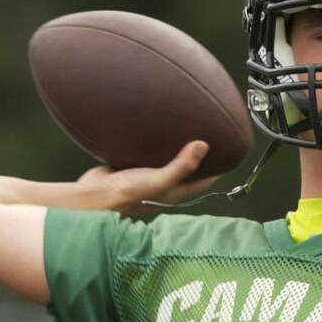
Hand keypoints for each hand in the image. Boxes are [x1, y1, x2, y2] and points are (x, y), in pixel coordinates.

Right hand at [77, 140, 219, 213]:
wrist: (93, 194)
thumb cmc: (126, 192)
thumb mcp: (157, 179)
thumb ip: (181, 165)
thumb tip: (203, 145)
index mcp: (174, 192)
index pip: (203, 181)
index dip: (216, 168)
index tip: (228, 150)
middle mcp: (164, 185)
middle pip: (188, 170)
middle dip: (198, 156)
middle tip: (208, 133)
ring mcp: (148, 176)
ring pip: (169, 161)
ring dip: (177, 148)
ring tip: (186, 127)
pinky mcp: (134, 167)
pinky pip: (151, 154)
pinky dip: (157, 145)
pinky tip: (159, 129)